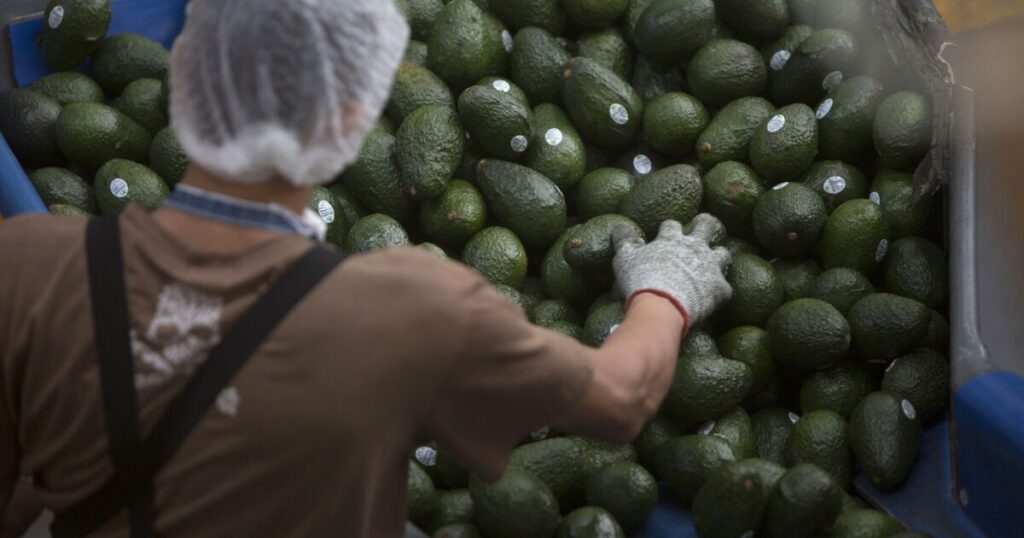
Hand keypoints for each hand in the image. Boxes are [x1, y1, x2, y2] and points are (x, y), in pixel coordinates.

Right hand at [612, 214, 732, 330]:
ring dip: (718, 256)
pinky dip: (720, 291)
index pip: (671, 225)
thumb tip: (619, 227)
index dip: (668, 228)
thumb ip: (624, 241)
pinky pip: (725, 288)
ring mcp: (710, 267)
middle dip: (703, 224)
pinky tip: (715, 297)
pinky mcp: (719, 288)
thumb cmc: (641, 281)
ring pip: (722, 253)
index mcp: (672, 239)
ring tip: (715, 262)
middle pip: (705, 226)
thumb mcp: (625, 259)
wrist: (662, 308)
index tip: (665, 232)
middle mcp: (695, 247)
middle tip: (701, 226)